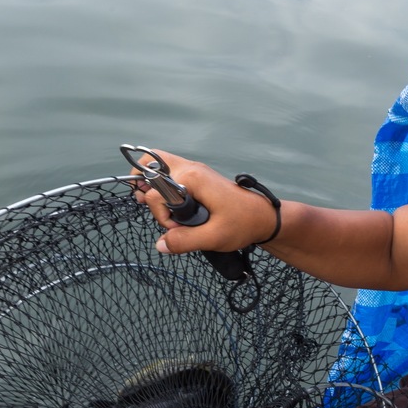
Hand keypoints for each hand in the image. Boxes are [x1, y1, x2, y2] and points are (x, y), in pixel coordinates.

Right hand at [128, 148, 278, 252]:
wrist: (264, 217)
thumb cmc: (243, 224)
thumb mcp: (213, 237)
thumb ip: (185, 241)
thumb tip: (160, 245)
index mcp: (193, 179)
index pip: (155, 192)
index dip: (160, 215)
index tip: (176, 228)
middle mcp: (191, 168)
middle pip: (152, 162)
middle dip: (143, 183)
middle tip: (143, 202)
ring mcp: (195, 171)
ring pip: (160, 164)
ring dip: (151, 183)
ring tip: (154, 203)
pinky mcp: (198, 177)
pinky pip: (171, 173)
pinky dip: (162, 184)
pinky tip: (167, 203)